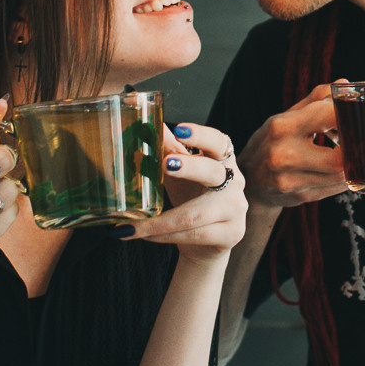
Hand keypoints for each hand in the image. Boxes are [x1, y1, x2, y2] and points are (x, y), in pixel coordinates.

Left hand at [127, 122, 246, 262]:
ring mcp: (235, 209)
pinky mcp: (231, 234)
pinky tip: (144, 235)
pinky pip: (193, 235)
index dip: (201, 135)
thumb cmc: (193, 199)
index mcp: (223, 160)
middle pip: (212, 172)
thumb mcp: (180, 173)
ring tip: (129, 225)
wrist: (206, 242)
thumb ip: (168, 150)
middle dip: (188, 167)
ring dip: (159, 221)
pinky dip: (164, 236)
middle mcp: (234, 182)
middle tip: (165, 164)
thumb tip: (145, 123)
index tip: (180, 130)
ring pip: (194, 215)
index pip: (217, 141)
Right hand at [240, 83, 346, 209]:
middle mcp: (283, 154)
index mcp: (282, 126)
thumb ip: (317, 99)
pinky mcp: (300, 196)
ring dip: (352, 164)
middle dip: (356, 148)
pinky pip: (335, 188)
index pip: (328, 116)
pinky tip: (339, 170)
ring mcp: (290, 180)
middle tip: (362, 140)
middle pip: (340, 157)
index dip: (350, 115)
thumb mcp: (288, 116)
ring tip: (350, 154)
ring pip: (341, 175)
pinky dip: (344, 179)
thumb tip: (346, 85)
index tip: (358, 115)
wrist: (250, 180)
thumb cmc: (274, 141)